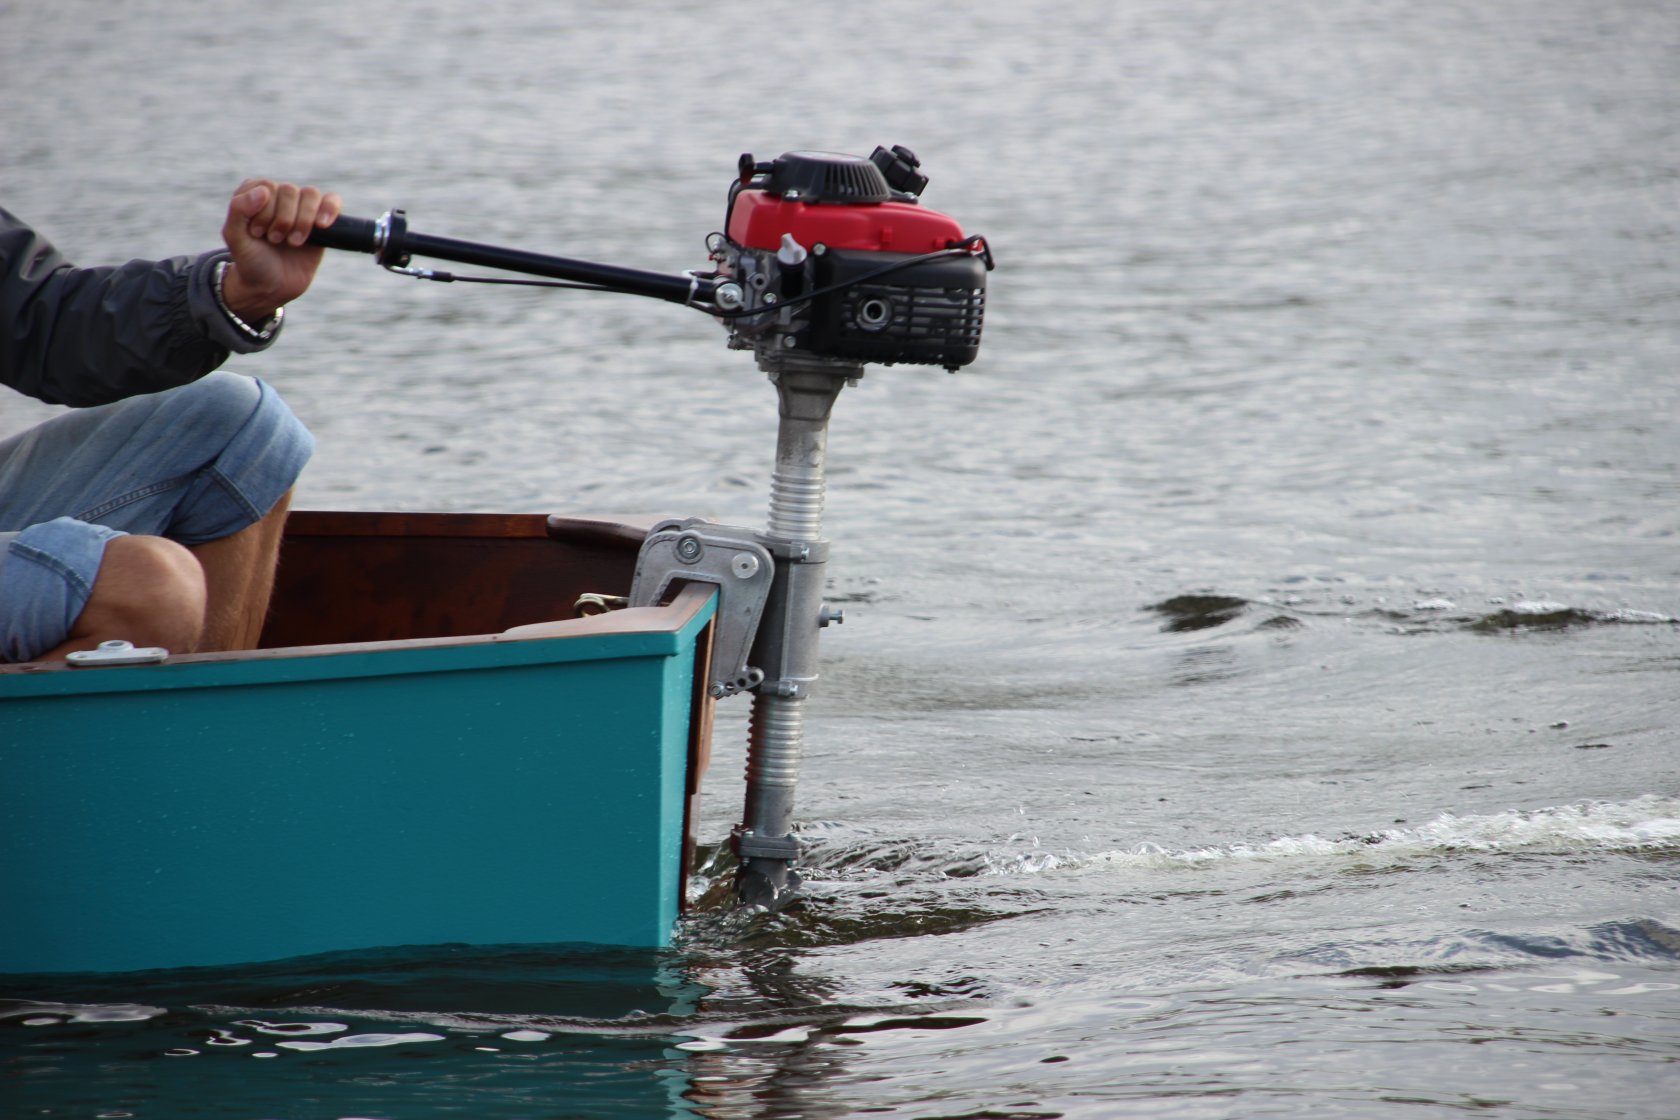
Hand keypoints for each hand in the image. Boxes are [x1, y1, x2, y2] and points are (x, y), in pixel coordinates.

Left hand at [219, 179, 342, 322]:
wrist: (271, 287)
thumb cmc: (251, 261)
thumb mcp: (235, 238)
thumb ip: (239, 209)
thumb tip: (265, 190)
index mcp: (254, 194)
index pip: (267, 186)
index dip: (265, 211)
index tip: (257, 233)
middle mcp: (278, 196)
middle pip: (290, 191)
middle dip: (283, 220)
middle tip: (275, 240)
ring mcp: (301, 208)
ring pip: (311, 194)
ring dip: (303, 220)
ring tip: (294, 242)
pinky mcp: (321, 222)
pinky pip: (333, 201)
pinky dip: (331, 209)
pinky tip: (322, 225)